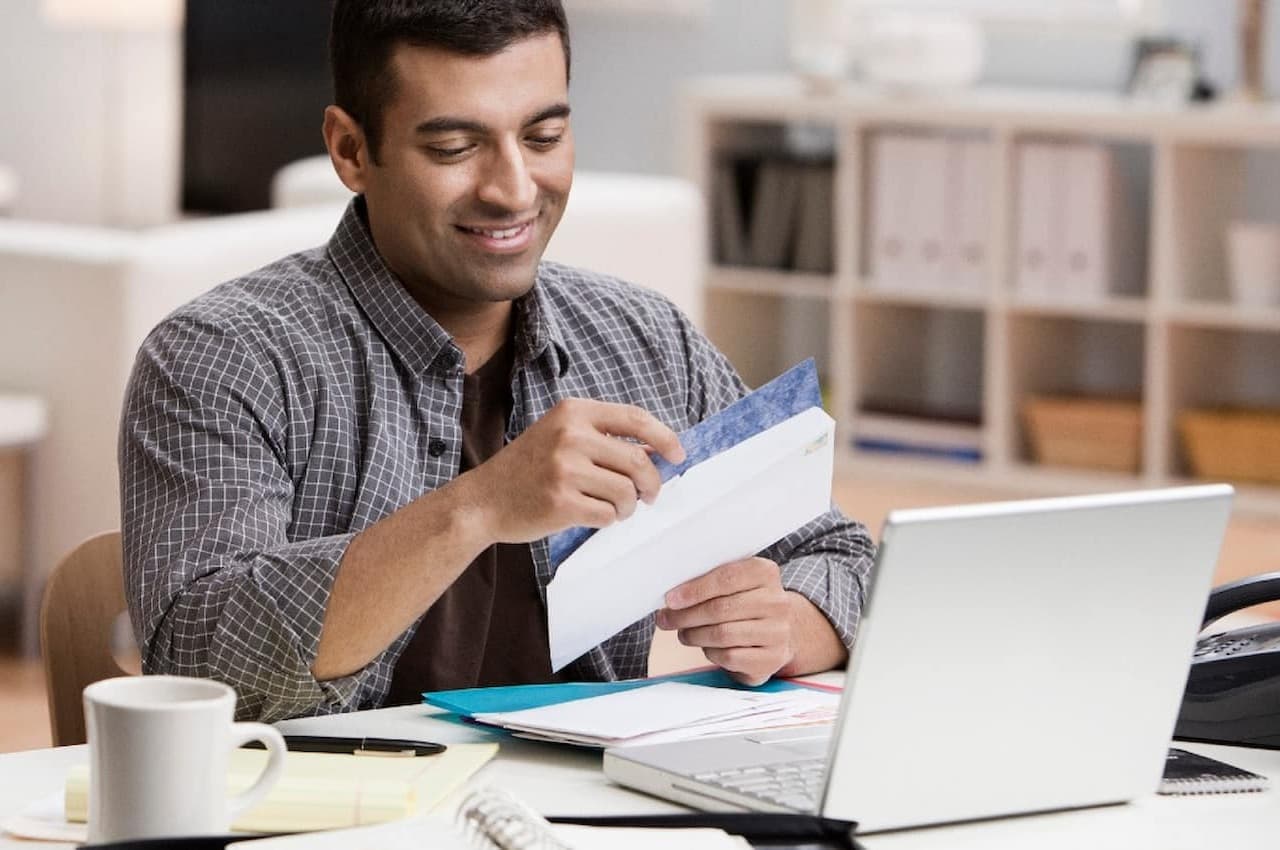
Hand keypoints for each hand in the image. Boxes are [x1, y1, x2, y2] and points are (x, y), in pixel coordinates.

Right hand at [467, 398, 683, 543]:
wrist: (483, 500)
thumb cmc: (528, 469)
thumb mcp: (560, 435)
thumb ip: (603, 437)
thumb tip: (657, 452)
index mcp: (573, 412)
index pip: (636, 419)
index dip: (665, 438)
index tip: (678, 455)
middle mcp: (570, 436)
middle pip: (637, 461)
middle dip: (652, 483)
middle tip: (648, 496)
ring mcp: (564, 470)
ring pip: (626, 492)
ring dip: (628, 506)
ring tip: (615, 509)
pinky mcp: (561, 503)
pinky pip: (608, 515)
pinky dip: (609, 520)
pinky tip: (594, 516)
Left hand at [655, 557, 794, 685]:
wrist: (776, 631)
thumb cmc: (744, 603)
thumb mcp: (733, 584)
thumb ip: (707, 583)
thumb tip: (672, 597)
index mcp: (765, 573)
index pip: (726, 578)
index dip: (694, 590)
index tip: (671, 600)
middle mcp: (777, 602)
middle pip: (721, 608)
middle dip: (686, 616)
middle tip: (666, 619)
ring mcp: (778, 632)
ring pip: (723, 634)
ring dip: (694, 635)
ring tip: (684, 633)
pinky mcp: (772, 659)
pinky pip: (730, 656)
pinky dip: (711, 653)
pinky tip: (707, 647)